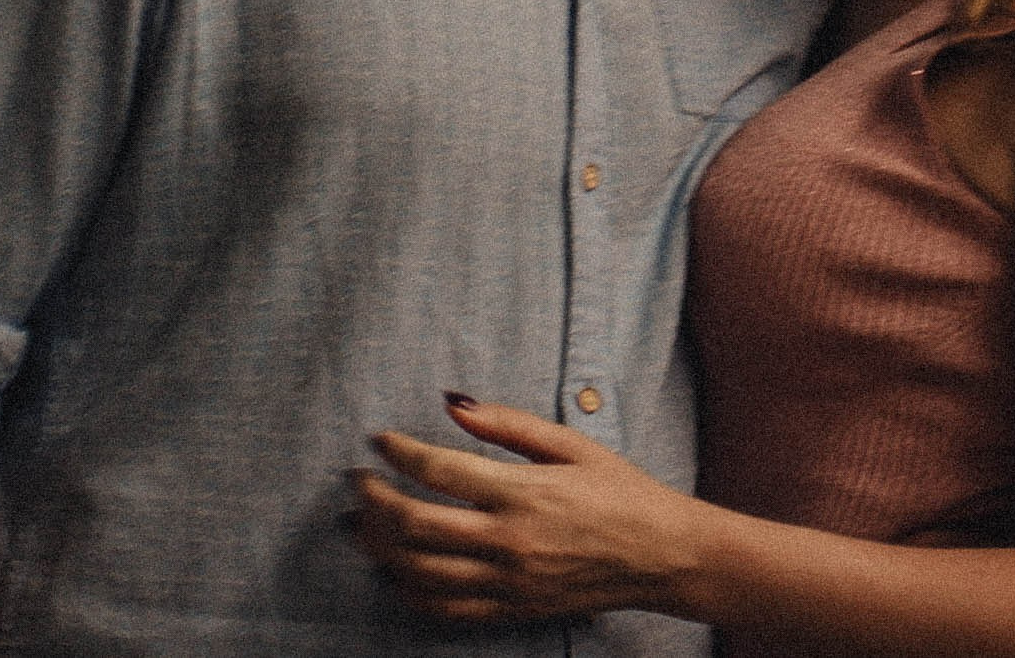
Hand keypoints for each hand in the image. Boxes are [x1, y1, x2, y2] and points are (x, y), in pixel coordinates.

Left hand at [353, 399, 703, 625]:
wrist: (658, 555)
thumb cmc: (619, 490)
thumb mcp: (571, 444)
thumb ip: (508, 425)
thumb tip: (452, 405)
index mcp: (522, 492)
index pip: (439, 469)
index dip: (399, 452)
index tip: (379, 439)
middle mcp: (507, 541)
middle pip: (415, 525)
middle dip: (374, 500)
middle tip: (356, 480)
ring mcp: (505, 582)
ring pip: (418, 571)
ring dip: (378, 547)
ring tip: (359, 524)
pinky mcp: (509, 610)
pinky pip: (443, 608)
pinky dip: (407, 591)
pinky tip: (390, 573)